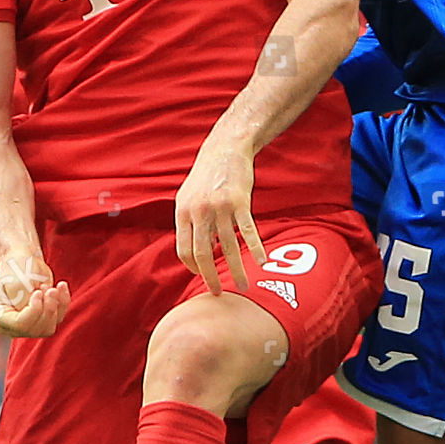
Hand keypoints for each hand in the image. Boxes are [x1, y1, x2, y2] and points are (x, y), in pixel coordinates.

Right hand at [0, 249, 69, 338]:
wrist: (24, 260)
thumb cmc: (17, 267)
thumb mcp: (18, 281)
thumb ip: (24, 301)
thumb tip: (38, 312)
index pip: (20, 324)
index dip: (35, 309)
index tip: (39, 291)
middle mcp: (10, 325)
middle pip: (35, 330)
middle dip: (47, 307)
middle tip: (46, 287)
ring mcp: (26, 324)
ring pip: (48, 328)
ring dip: (54, 305)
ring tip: (49, 287)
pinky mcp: (40, 319)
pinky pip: (58, 319)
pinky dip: (63, 302)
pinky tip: (60, 286)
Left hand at [175, 141, 265, 294]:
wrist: (225, 149)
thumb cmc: (206, 177)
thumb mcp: (188, 197)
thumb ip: (189, 223)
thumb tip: (198, 252)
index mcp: (182, 212)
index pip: (184, 250)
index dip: (193, 267)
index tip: (202, 276)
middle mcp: (199, 211)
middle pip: (203, 253)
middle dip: (210, 277)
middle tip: (218, 294)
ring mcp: (220, 207)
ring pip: (227, 246)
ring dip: (236, 269)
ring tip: (243, 285)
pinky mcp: (239, 202)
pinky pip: (248, 231)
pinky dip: (255, 248)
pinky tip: (262, 262)